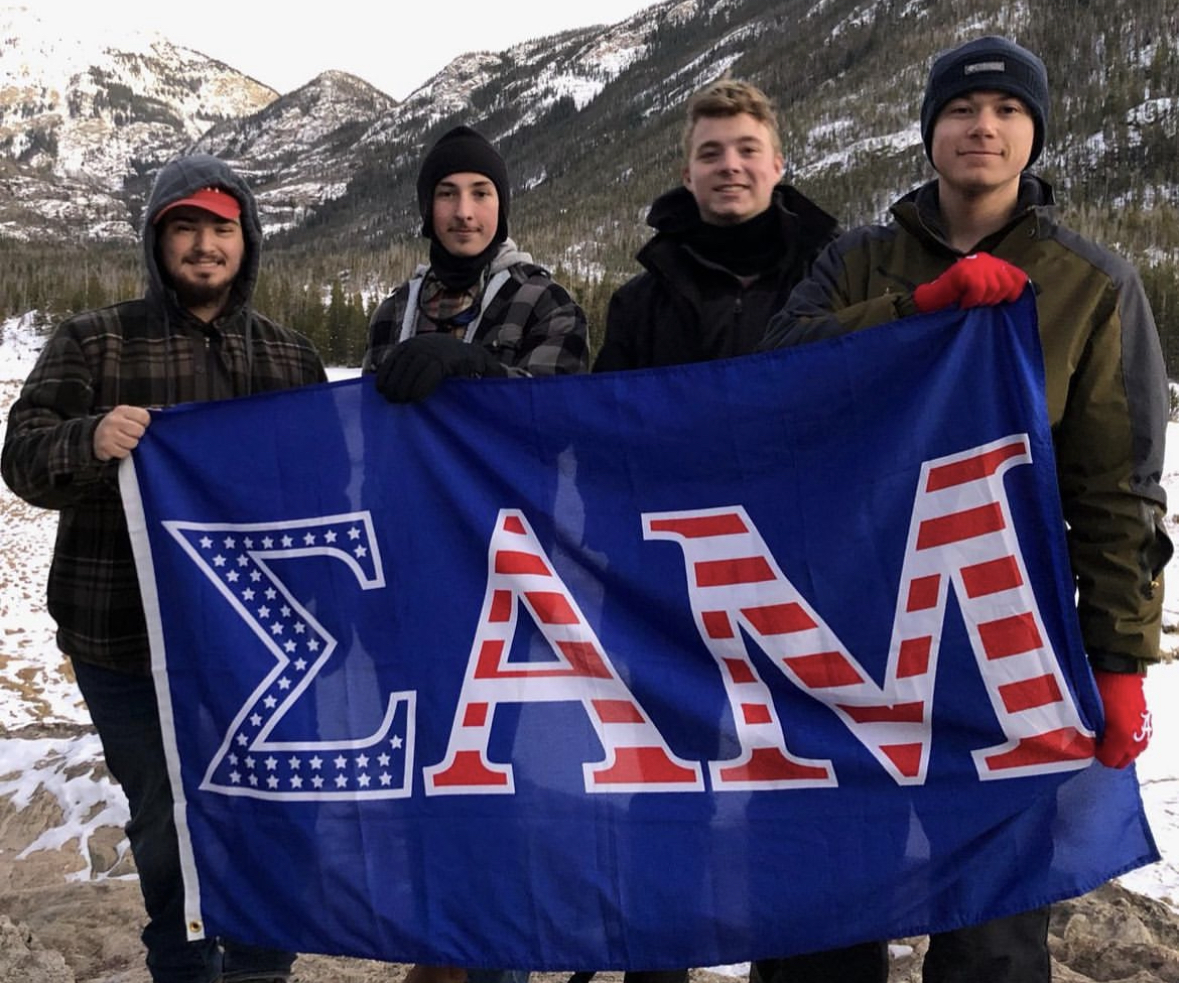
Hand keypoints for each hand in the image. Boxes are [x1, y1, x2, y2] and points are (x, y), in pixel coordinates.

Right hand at [94, 405, 150, 460]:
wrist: (97, 434)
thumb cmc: (119, 425)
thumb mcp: (128, 415)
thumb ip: (143, 415)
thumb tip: (160, 412)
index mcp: (122, 410)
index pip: (144, 416)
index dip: (145, 423)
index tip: (141, 425)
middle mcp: (114, 420)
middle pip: (139, 431)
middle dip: (138, 435)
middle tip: (132, 434)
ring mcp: (108, 433)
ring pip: (132, 443)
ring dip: (131, 445)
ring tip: (125, 441)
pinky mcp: (105, 446)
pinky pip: (124, 453)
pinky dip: (124, 452)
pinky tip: (119, 447)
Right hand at [374, 333, 506, 402]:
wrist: (458, 348)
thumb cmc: (473, 367)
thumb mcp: (487, 371)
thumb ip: (495, 378)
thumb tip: (505, 384)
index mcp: (452, 354)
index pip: (433, 366)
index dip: (421, 384)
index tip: (414, 401)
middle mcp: (432, 345)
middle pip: (413, 364)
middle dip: (403, 385)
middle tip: (398, 404)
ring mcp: (417, 343)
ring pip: (400, 361)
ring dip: (391, 380)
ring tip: (388, 399)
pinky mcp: (405, 346)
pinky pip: (392, 358)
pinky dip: (384, 372)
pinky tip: (380, 388)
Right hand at [912, 254, 1026, 312]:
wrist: (928, 299)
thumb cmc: (952, 300)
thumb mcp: (982, 292)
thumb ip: (998, 289)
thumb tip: (1016, 295)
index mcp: (991, 264)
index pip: (1017, 276)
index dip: (1014, 291)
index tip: (1006, 302)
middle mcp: (986, 261)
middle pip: (1007, 284)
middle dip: (995, 299)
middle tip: (979, 304)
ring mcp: (975, 265)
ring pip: (994, 288)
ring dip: (983, 301)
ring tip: (971, 303)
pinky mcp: (965, 272)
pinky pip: (979, 289)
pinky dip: (973, 300)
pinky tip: (964, 303)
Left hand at [1094, 670, 1150, 767]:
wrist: (1121, 670)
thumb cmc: (1103, 688)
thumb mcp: (1091, 711)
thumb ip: (1091, 732)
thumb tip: (1086, 744)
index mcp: (1122, 736)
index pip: (1109, 760)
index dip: (1097, 754)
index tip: (1089, 744)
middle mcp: (1136, 738)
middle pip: (1122, 761)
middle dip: (1109, 755)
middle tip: (1096, 742)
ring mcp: (1144, 732)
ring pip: (1131, 753)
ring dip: (1119, 749)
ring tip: (1106, 736)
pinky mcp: (1147, 724)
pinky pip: (1138, 743)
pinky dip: (1128, 741)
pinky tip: (1118, 731)